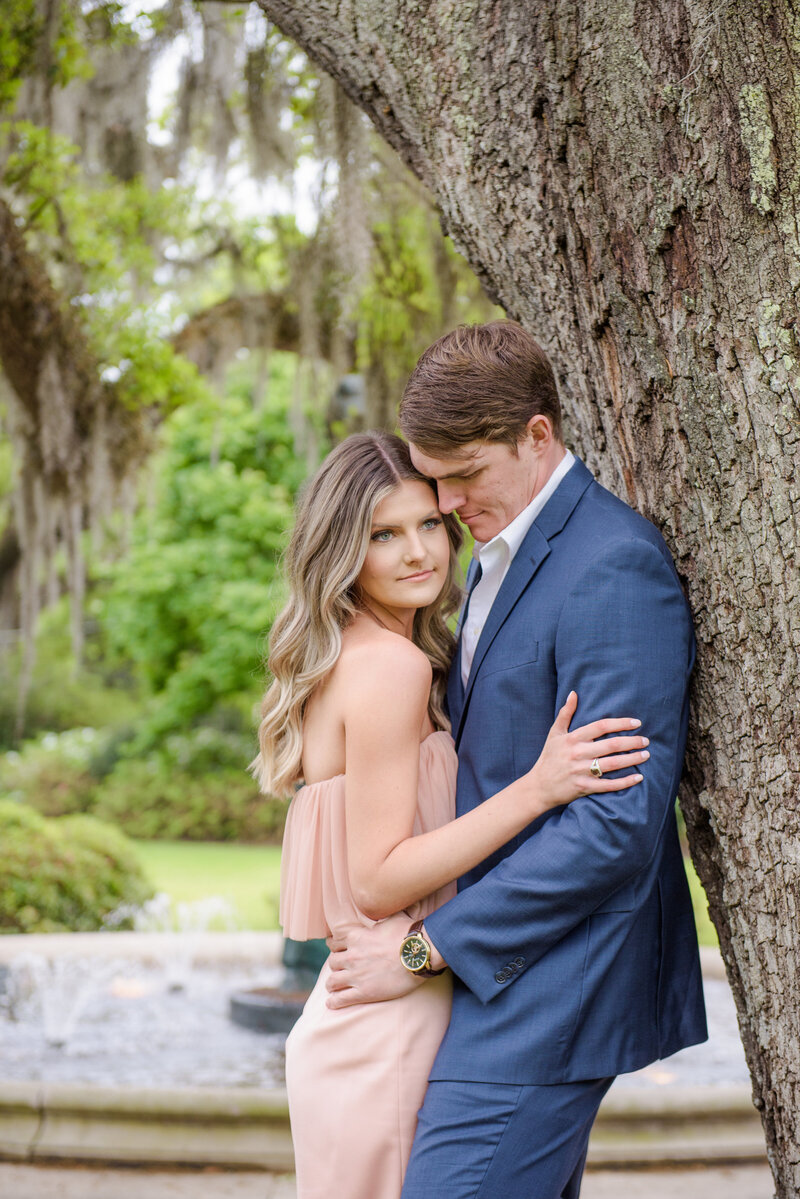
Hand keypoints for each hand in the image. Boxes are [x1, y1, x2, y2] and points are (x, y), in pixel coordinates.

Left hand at [326, 913, 424, 1009]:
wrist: (418, 954)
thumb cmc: (407, 933)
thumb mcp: (391, 917)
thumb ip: (381, 917)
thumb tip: (385, 906)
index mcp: (356, 937)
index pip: (334, 942)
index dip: (333, 946)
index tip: (335, 949)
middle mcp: (352, 956)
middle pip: (332, 962)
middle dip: (335, 965)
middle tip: (339, 968)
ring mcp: (356, 975)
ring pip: (333, 981)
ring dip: (332, 984)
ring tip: (333, 987)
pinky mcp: (364, 993)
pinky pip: (341, 999)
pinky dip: (334, 1002)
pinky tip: (331, 1003)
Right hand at [527, 691, 648, 808]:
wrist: (539, 786)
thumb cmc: (549, 757)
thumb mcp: (555, 733)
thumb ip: (565, 713)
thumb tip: (573, 693)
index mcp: (572, 738)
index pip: (601, 726)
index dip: (620, 723)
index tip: (637, 723)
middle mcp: (578, 754)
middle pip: (611, 745)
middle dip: (632, 742)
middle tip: (646, 740)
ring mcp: (581, 771)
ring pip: (613, 764)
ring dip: (632, 759)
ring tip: (646, 754)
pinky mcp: (585, 787)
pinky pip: (609, 785)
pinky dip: (625, 782)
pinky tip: (639, 777)